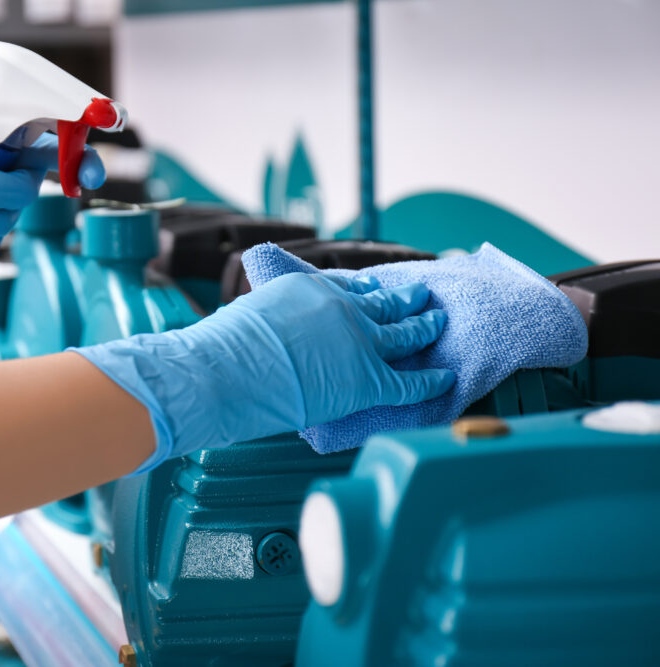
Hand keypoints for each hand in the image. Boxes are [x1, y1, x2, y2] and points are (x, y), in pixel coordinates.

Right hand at [74, 272, 455, 471]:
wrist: (224, 371)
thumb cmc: (222, 350)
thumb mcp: (248, 315)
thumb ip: (272, 320)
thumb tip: (268, 335)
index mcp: (311, 289)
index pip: (350, 286)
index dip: (368, 289)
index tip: (377, 287)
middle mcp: (342, 308)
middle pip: (385, 302)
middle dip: (406, 300)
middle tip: (422, 296)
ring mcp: (359, 341)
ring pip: (405, 333)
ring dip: (425, 328)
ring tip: (438, 324)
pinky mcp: (367, 377)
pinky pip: (410, 380)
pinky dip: (431, 381)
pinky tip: (446, 378)